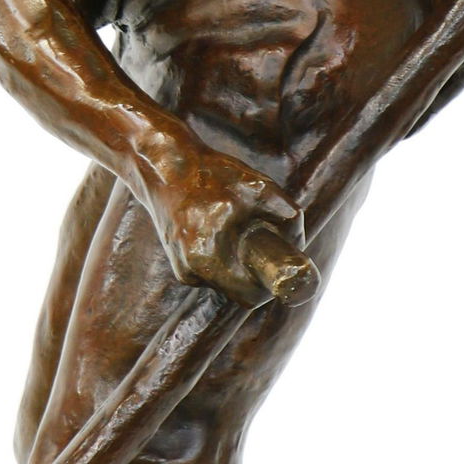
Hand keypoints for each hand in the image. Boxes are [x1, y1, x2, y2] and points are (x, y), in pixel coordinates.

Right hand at [144, 141, 310, 305]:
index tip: (278, 267)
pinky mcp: (178, 265)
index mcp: (208, 255)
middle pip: (238, 292)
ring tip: (238, 232)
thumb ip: (287, 215)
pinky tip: (221, 232)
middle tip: (264, 247)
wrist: (165, 167)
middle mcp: (191, 269)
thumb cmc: (211, 174)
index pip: (250, 295)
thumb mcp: (258, 187)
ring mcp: (182, 269)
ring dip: (238, 267)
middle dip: (255, 275)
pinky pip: (210, 273)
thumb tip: (299, 239)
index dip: (270, 286)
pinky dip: (222, 260)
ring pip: (224, 283)